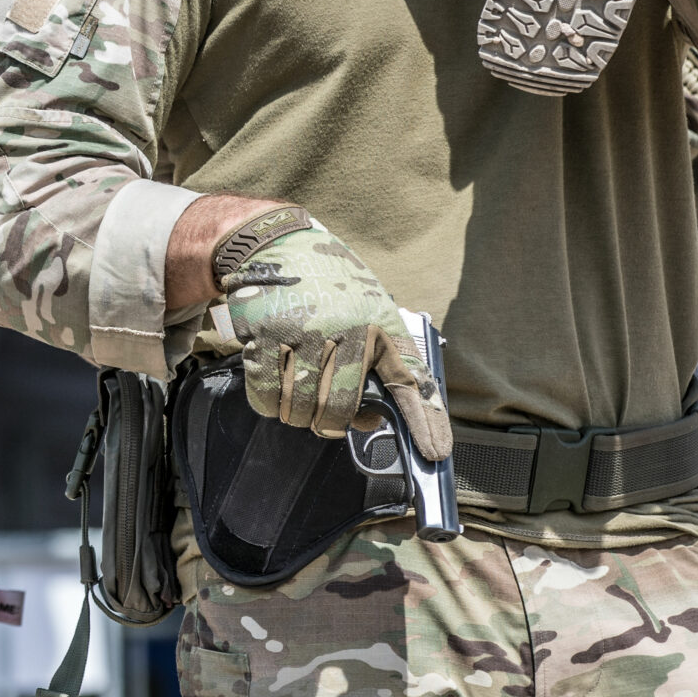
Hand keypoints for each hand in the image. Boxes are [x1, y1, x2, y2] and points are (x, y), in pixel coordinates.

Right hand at [218, 217, 451, 460]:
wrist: (273, 243)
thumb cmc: (328, 283)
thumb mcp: (369, 308)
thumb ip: (377, 358)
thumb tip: (373, 415)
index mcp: (376, 325)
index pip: (408, 383)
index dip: (424, 422)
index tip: (434, 453)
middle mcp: (342, 330)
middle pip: (340, 407)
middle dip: (333, 425)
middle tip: (330, 423)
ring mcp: (299, 334)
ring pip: (300, 407)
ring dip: (299, 416)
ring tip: (300, 404)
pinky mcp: (263, 336)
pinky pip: (266, 394)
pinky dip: (270, 403)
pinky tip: (276, 392)